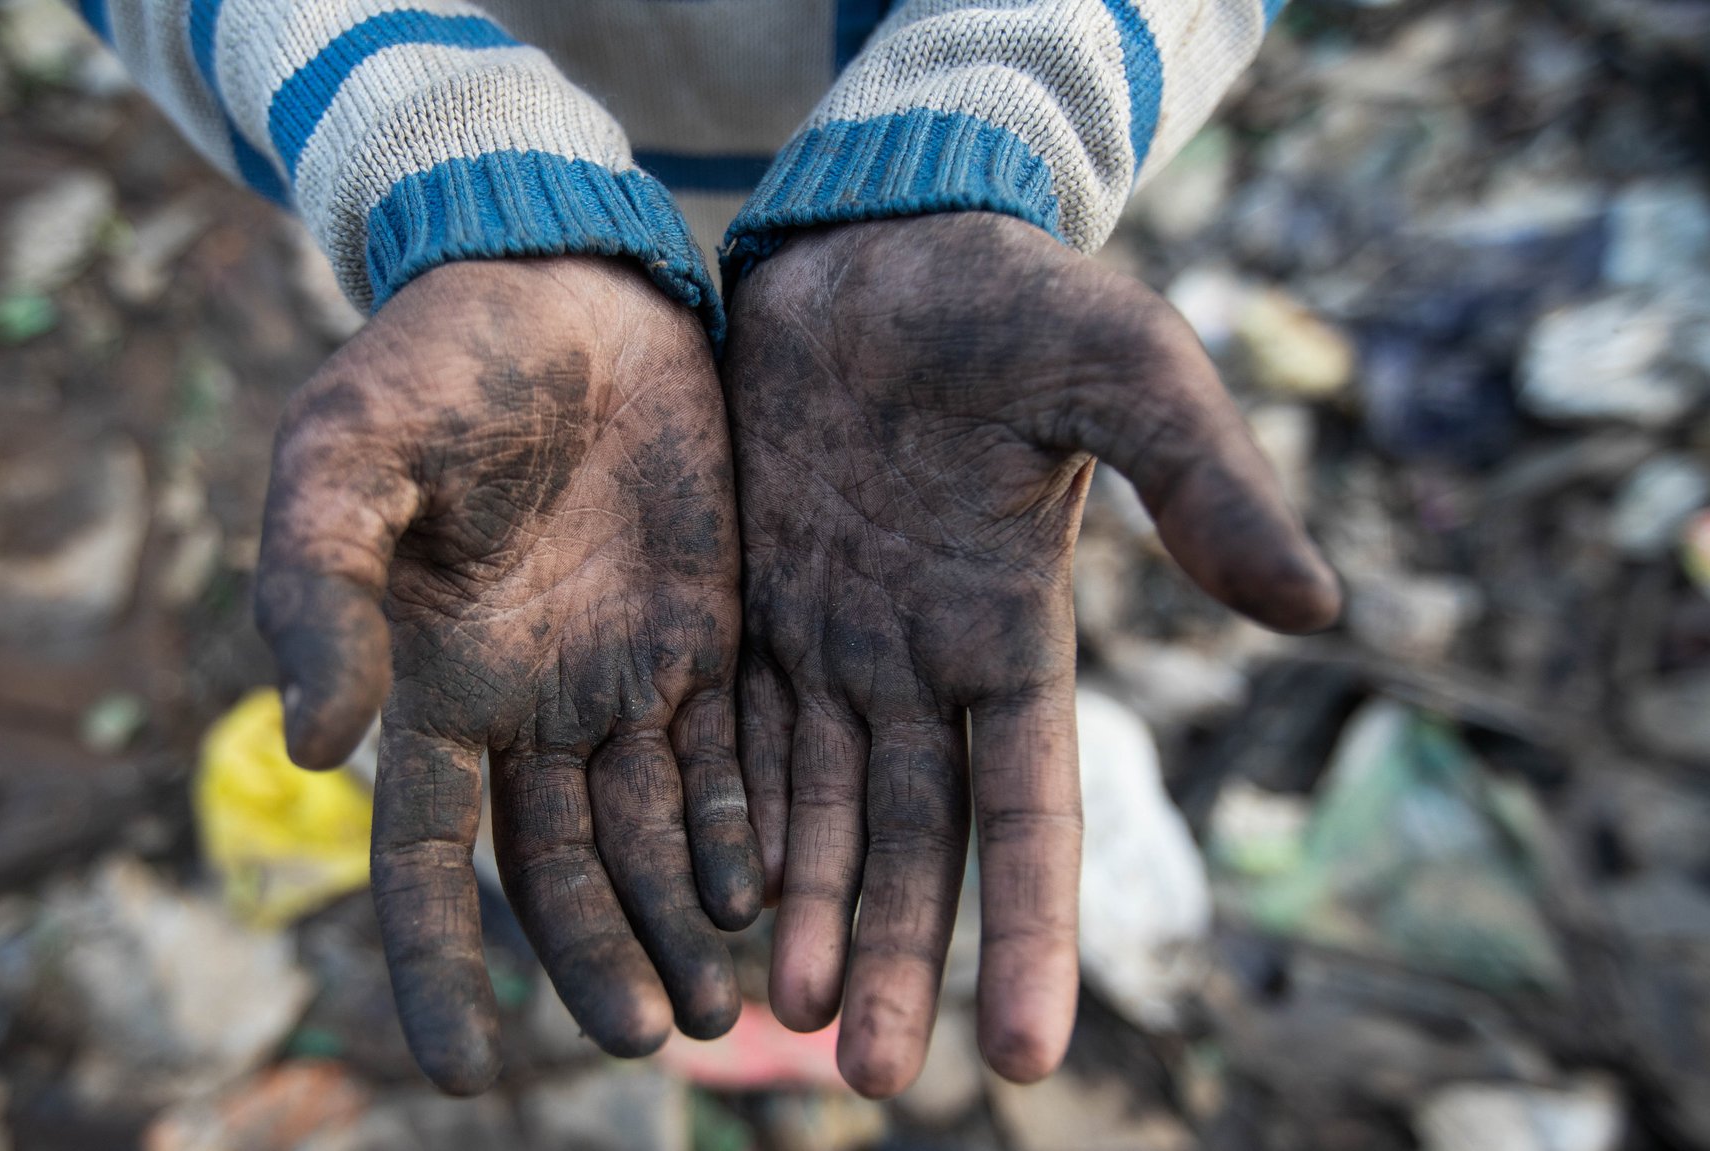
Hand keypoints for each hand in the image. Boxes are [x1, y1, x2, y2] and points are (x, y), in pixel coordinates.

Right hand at [255, 257, 759, 1092]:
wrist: (558, 282)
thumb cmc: (430, 365)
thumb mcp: (342, 460)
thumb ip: (316, 591)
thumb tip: (310, 744)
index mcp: (430, 687)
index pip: (425, 864)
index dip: (437, 970)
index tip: (462, 1075)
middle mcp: (528, 708)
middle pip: (563, 873)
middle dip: (602, 962)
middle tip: (655, 1039)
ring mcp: (622, 676)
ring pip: (655, 838)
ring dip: (683, 925)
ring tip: (726, 1013)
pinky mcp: (708, 633)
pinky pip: (730, 756)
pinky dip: (743, 828)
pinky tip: (767, 891)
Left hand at [725, 213, 1339, 1095]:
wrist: (876, 244)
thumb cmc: (1013, 296)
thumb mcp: (1126, 372)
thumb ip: (1205, 485)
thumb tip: (1317, 606)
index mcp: (1017, 632)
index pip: (1030, 811)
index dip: (1029, 929)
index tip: (1026, 1056)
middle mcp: (921, 664)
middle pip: (911, 839)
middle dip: (898, 954)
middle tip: (869, 1076)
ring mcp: (830, 641)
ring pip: (813, 808)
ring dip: (801, 909)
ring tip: (777, 1016)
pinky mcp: (750, 606)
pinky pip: (732, 731)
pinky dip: (723, 814)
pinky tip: (699, 897)